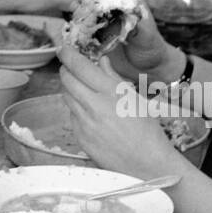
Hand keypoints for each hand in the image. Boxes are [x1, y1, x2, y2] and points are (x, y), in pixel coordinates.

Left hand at [58, 47, 176, 179]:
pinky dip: (76, 110)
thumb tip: (101, 61)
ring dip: (70, 89)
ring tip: (84, 90)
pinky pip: (71, 116)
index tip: (63, 48)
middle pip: (66, 80)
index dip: (68, 54)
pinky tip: (89, 113)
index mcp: (110, 92)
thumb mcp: (134, 98)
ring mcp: (84, 124)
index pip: (79, 66)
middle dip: (66, 70)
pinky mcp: (80, 138)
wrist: (148, 164)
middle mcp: (94, 106)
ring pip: (66, 97)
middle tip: (70, 68)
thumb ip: (114, 77)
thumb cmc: (147, 130)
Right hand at [74, 0, 180, 83]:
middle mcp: (113, 10)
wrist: (149, 69)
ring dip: (77, 14)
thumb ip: (137, 25)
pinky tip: (75, 35)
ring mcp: (104, 23)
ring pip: (85, 12)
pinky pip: (83, 31)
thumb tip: (126, 16)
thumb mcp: (148, 35)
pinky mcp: (97, 38)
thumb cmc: (153, 49)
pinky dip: (77, 31)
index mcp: (126, 2)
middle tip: (75, 6)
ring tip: (74, 20)